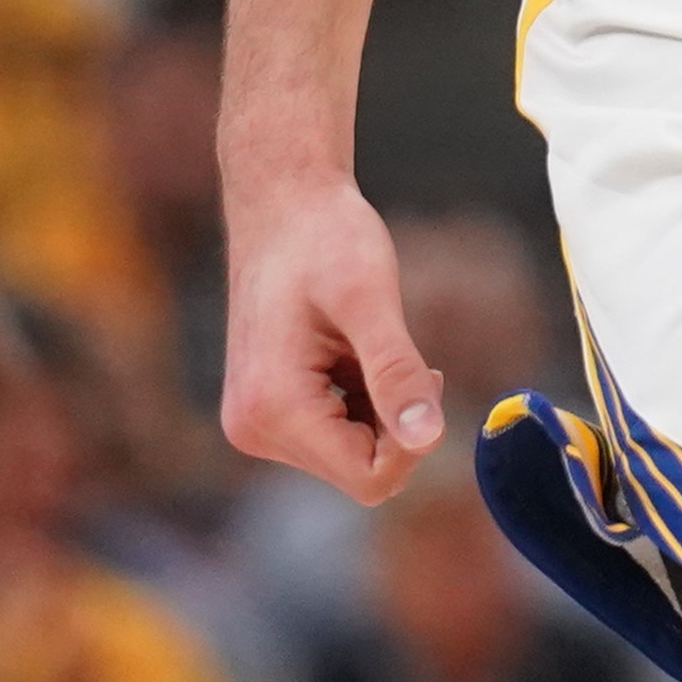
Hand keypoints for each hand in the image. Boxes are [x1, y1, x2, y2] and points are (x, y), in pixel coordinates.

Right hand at [219, 180, 441, 499]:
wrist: (282, 203)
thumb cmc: (326, 237)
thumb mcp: (370, 298)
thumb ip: (395, 371)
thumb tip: (428, 439)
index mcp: (273, 409)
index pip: (370, 479)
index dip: (414, 440)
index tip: (426, 372)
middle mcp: (253, 430)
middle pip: (360, 472)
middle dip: (395, 421)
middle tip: (398, 349)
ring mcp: (255, 424)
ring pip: (351, 457)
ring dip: (378, 409)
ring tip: (365, 342)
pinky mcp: (265, 412)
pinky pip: (335, 436)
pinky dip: (361, 402)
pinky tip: (351, 350)